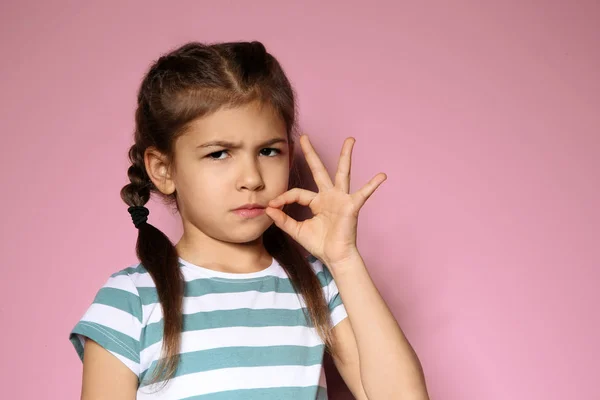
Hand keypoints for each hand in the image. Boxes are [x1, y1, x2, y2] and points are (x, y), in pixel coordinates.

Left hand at [265, 135, 386, 267]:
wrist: (335, 257)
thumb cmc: (320, 244)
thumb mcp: (296, 230)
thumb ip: (282, 219)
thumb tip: (268, 209)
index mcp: (316, 202)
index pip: (297, 193)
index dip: (283, 198)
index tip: (273, 205)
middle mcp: (328, 196)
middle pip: (319, 170)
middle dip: (311, 154)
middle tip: (305, 137)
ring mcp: (341, 199)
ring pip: (342, 173)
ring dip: (345, 156)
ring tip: (349, 140)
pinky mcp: (351, 206)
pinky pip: (363, 193)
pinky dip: (372, 185)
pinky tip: (381, 176)